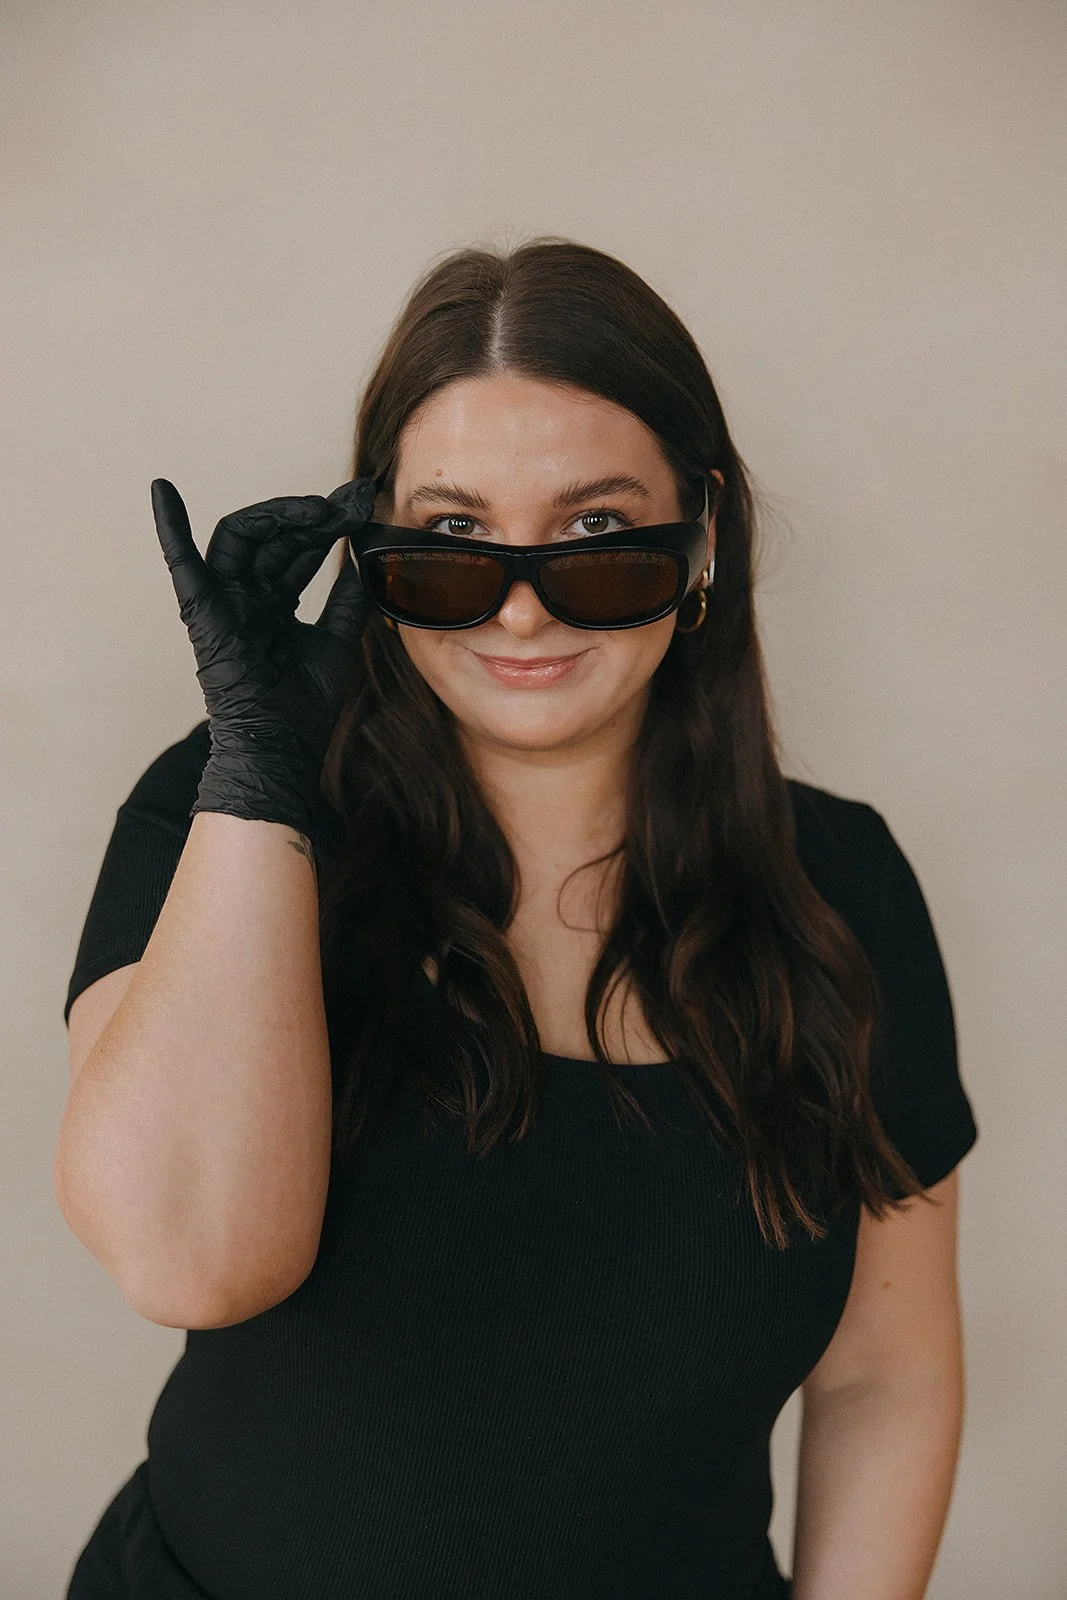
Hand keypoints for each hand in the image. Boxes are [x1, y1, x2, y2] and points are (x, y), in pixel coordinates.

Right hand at [151, 475, 376, 774]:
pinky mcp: (203, 613)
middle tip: (353, 499)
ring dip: (281, 515)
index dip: (331, 523)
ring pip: (244, 537)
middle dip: (316, 514)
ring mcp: (224, 601)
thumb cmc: (306, 703)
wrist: (285, 745)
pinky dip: (169, 527)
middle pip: (277, 537)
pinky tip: (162, 491)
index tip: (363, 504)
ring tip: (320, 508)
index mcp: (275, 602)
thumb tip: (367, 553)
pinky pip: (181, 564)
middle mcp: (247, 596)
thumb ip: (350, 596)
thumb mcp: (339, 637)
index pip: (301, 548)